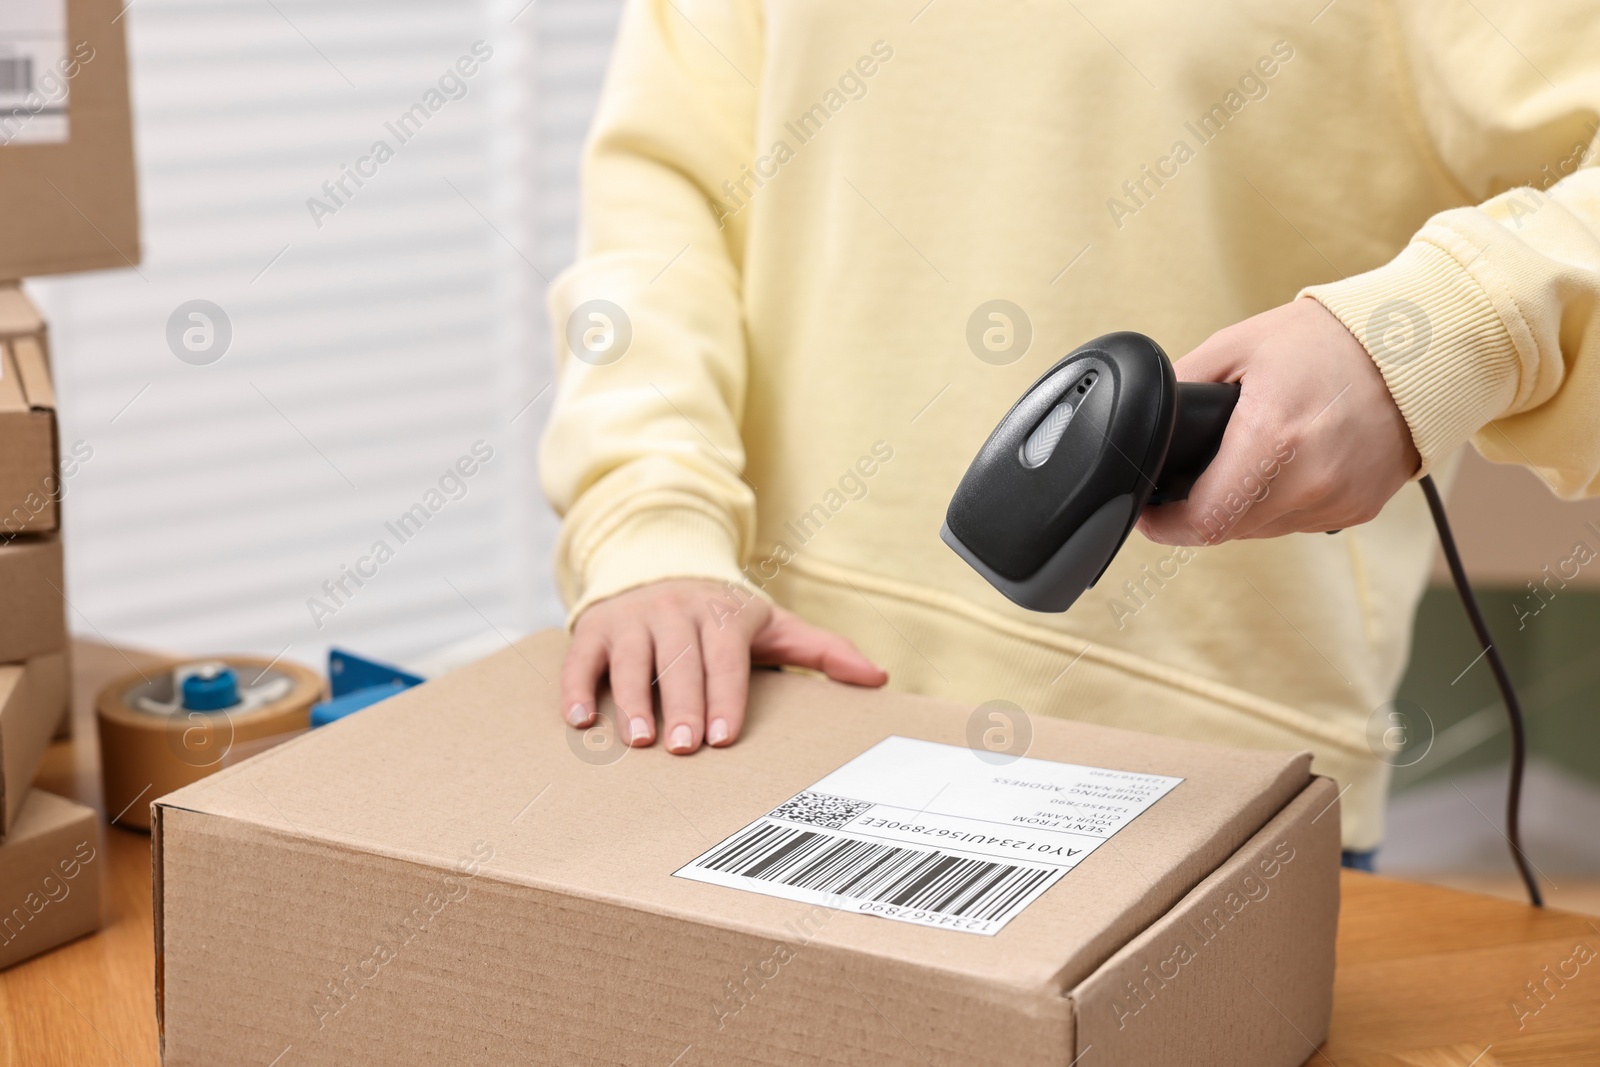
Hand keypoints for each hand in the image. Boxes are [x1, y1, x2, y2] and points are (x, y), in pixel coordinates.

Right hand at [561, 578, 887, 753]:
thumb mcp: (773, 625)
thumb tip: (878, 678)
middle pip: (679, 663)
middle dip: (682, 705)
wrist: (658, 560)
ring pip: (631, 660)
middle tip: (684, 748)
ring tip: (639, 739)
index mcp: (722, 614)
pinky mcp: (595, 627)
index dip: (725, 697)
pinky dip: (578, 687)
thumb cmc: (721, 613)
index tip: (723, 736)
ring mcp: (632, 618)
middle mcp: (676, 610)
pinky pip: (583, 658)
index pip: (726, 659)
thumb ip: (823, 652)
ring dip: (632, 700)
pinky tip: (579, 719)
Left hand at [1137, 297, 1419, 545]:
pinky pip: (1300, 523)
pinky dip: (1282, 503)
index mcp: (1272, 440)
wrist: (1417, 347)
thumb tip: (1151, 422)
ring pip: (1263, 530)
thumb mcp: (1237, 346)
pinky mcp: (1360, 508)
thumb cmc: (1327, 340)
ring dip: (1243, 508)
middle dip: (1202, 508)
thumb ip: (1184, 385)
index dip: (1166, 526)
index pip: (1204, 521)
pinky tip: (1288, 464)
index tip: (1149, 515)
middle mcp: (1310, 481)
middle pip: (1229, 528)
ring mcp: (1339, 500)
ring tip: (1247, 461)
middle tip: (1194, 478)